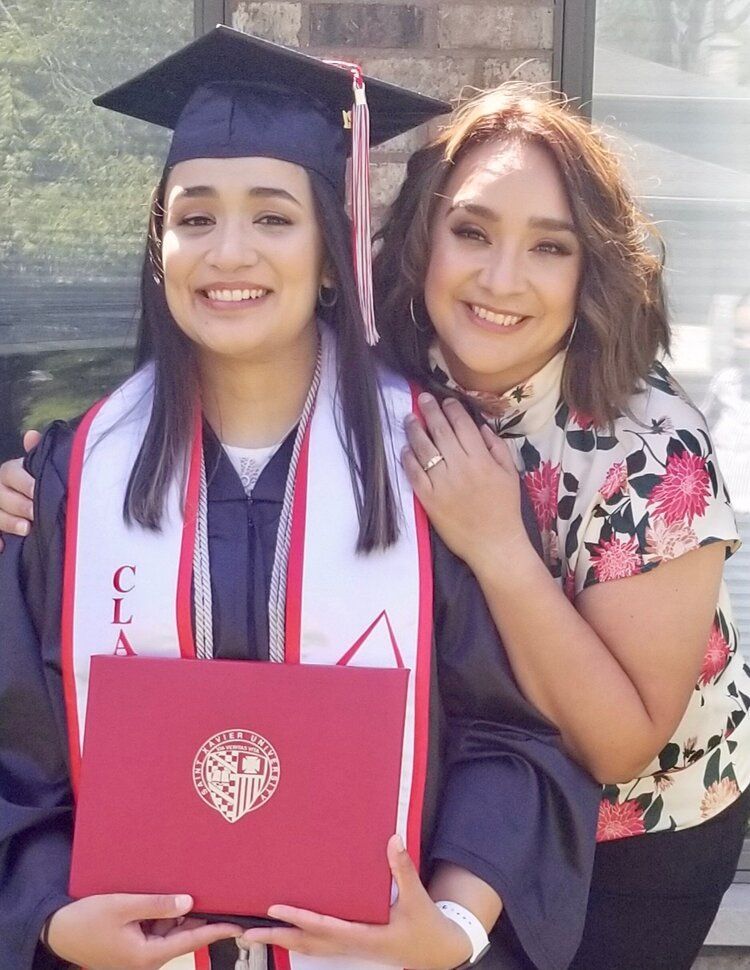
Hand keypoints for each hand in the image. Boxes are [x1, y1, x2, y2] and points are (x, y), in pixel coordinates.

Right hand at [0, 430, 39, 549]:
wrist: (32, 500)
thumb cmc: (37, 482)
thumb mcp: (38, 467)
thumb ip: (36, 453)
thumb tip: (31, 436)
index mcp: (9, 472)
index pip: (12, 474)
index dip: (25, 483)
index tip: (38, 491)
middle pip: (2, 496)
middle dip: (19, 505)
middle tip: (35, 513)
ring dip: (8, 522)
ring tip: (25, 529)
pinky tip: (2, 547)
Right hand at [46, 892, 241, 969]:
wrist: (58, 931)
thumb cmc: (88, 920)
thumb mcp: (123, 906)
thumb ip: (157, 905)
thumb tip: (188, 902)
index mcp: (147, 955)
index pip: (190, 941)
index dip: (215, 931)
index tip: (238, 926)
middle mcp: (147, 958)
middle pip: (182, 936)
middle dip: (201, 917)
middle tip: (224, 898)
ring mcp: (140, 953)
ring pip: (170, 932)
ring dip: (182, 914)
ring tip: (202, 891)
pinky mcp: (133, 945)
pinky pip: (157, 930)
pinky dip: (165, 916)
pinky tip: (173, 897)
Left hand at [238, 835, 472, 968]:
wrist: (437, 952)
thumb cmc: (426, 925)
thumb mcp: (416, 898)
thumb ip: (403, 870)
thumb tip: (392, 839)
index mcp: (365, 936)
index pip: (324, 927)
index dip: (299, 918)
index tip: (275, 910)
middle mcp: (352, 946)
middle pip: (308, 944)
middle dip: (277, 938)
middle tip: (247, 931)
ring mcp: (351, 949)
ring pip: (311, 947)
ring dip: (284, 940)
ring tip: (257, 933)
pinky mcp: (353, 946)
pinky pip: (320, 944)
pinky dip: (301, 939)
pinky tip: (289, 932)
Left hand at [402, 394, 529, 573]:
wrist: (495, 545)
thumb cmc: (505, 509)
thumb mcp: (510, 474)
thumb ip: (497, 448)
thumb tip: (480, 426)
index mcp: (482, 460)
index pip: (463, 425)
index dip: (452, 409)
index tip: (445, 400)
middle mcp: (461, 467)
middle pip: (441, 431)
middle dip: (430, 411)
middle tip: (422, 399)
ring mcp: (443, 483)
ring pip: (425, 450)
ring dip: (415, 431)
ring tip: (409, 419)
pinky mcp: (430, 500)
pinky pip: (415, 474)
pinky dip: (408, 459)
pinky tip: (405, 449)